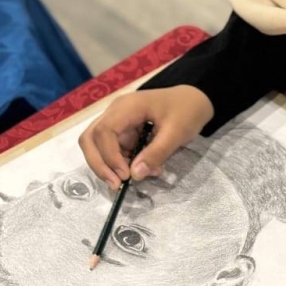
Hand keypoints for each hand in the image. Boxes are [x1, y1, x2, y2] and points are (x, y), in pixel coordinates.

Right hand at [79, 86, 213, 188]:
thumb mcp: (177, 132)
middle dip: (99, 164)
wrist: (196, 100)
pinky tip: (143, 169)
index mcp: (126, 107)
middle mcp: (115, 113)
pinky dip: (123, 164)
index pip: (103, 132)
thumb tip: (134, 175)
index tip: (125, 175)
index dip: (109, 156)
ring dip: (111, 166)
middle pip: (90, 139)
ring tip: (134, 178)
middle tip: (116, 185)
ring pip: (98, 147)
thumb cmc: (187, 111)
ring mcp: (118, 122)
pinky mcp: (124, 132)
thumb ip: (156, 152)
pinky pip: (114, 151)